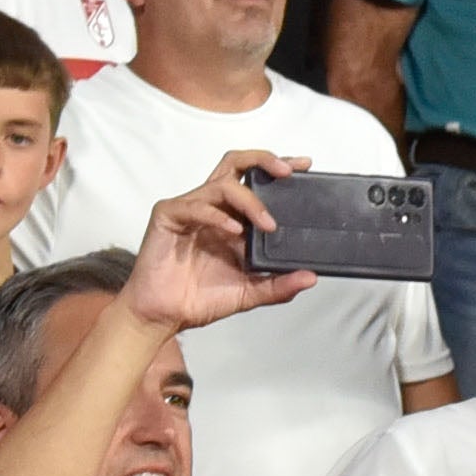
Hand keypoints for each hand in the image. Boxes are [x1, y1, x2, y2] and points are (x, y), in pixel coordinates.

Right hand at [128, 151, 313, 332]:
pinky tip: (234, 230)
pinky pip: (195, 206)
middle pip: (236, 163)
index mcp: (232, 217)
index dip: (277, 167)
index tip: (304, 166)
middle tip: (287, 173)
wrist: (165, 316)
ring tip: (267, 223)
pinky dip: (218, 216)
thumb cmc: (200, 298)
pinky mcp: (169, 216)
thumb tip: (310, 277)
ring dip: (250, 200)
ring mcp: (190, 209)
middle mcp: (213, 207)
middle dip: (264, 160)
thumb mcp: (250, 292)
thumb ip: (279, 284)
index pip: (255, 180)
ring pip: (222, 183)